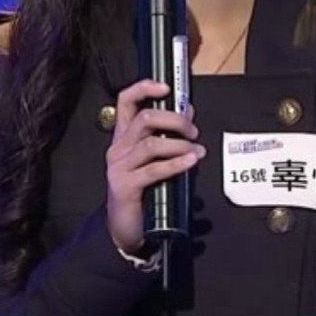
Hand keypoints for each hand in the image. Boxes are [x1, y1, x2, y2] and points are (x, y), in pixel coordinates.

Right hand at [105, 80, 205, 254]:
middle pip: (144, 118)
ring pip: (151, 144)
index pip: (126, 101)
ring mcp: (119, 167)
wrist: (124, 228)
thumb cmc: (142, 190)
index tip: (167, 87)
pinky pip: (154, 169)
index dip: (145, 88)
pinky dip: (177, 163)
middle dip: (174, 120)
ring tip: (197, 150)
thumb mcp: (154, 159)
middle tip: (193, 131)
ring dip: (180, 144)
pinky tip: (191, 161)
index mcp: (123, 136)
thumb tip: (188, 112)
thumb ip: (168, 135)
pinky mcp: (125, 186)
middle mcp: (118, 148)